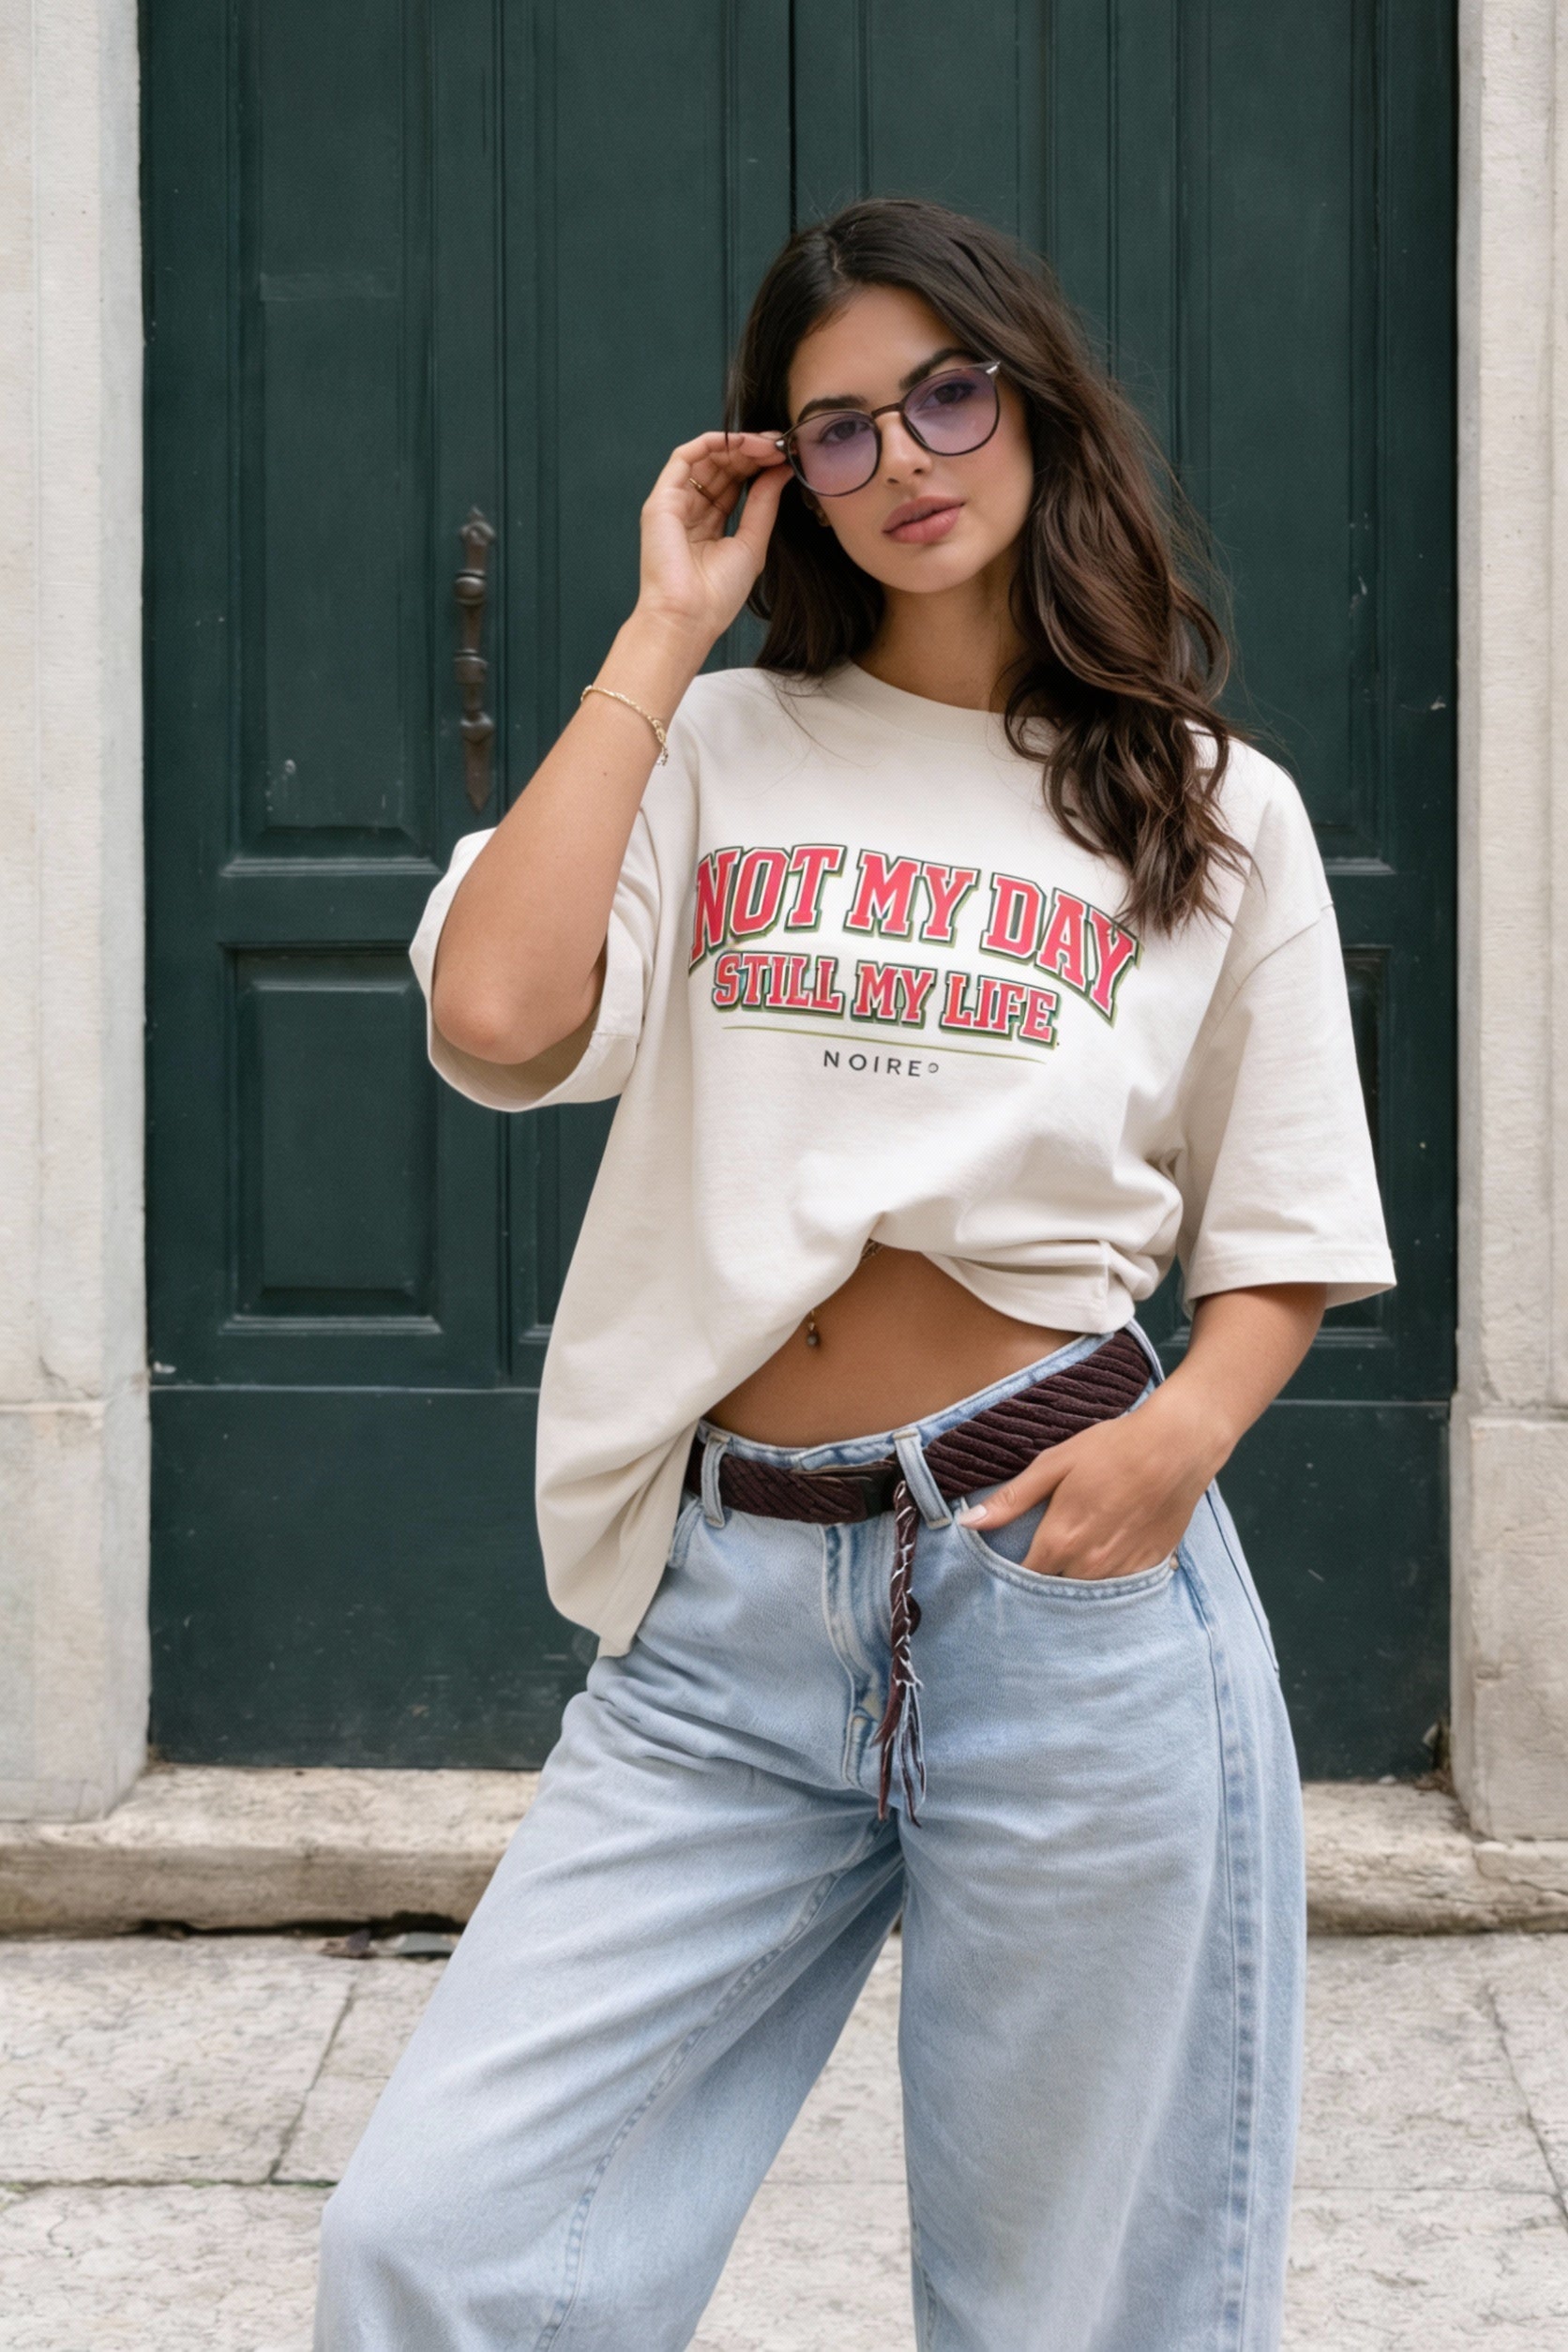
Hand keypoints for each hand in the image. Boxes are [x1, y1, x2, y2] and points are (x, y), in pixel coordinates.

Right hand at [636, 429, 790, 650]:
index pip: (733, 483)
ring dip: (737, 444)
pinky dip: (713, 443)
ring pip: (705, 457)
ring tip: (767, 444)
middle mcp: (689, 510)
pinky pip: (684, 457)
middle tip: (780, 444)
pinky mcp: (662, 500)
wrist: (689, 617)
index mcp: (708, 525)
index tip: (785, 457)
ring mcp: (674, 503)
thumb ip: (764, 504)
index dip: (758, 466)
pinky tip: (741, 442)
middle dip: (751, 451)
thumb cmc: (717, 594)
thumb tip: (781, 470)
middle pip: (721, 467)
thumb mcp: (751, 542)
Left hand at [955, 1380, 1222, 1579]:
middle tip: (1045, 1555)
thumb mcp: (1053, 1465)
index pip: (1023, 1578)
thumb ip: (1011, 1501)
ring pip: (1086, 1591)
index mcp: (1059, 1541)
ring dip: (1076, 1580)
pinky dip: (1108, 1577)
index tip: (1009, 1563)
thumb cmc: (1111, 1448)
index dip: (1013, 1573)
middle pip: (1053, 1589)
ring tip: (1077, 1554)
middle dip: (1044, 1578)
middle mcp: (1089, 1566)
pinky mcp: (1149, 1568)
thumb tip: (967, 1524)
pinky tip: (1108, 1554)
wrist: (1176, 1446)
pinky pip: (1118, 1587)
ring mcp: (1121, 1571)